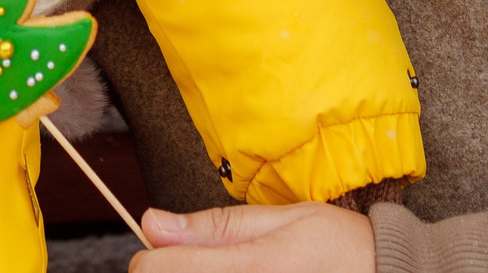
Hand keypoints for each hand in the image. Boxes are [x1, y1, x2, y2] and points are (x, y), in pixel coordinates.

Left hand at [132, 204, 374, 271]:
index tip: (161, 249)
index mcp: (250, 267)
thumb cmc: (337, 247)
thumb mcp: (279, 220)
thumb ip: (214, 227)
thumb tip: (152, 222)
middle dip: (171, 272)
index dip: (150, 258)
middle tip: (195, 261)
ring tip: (225, 267)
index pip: (157, 271)